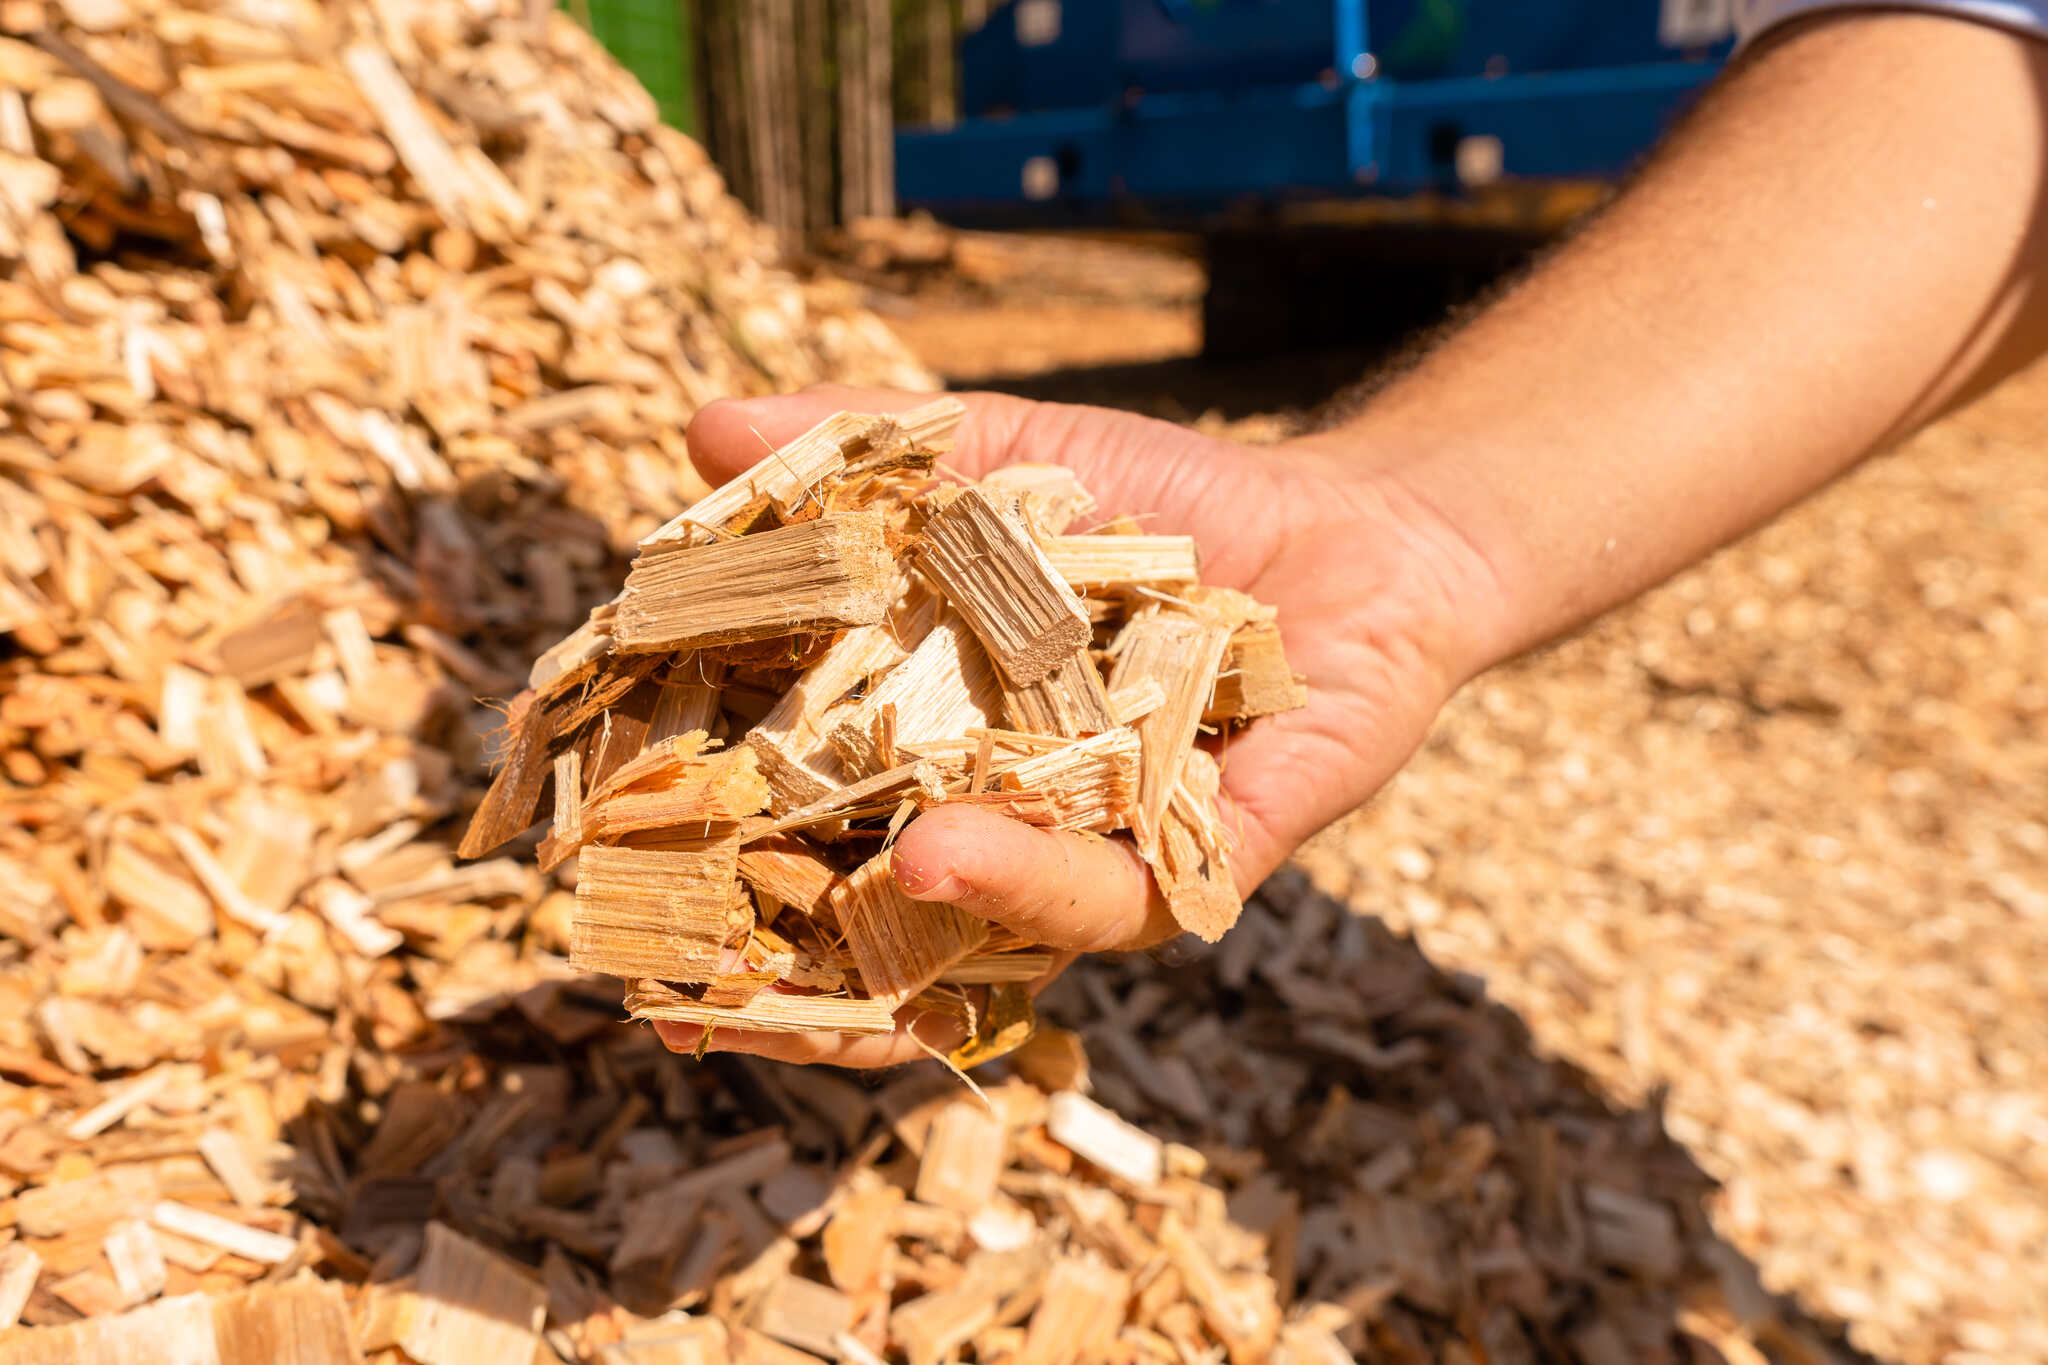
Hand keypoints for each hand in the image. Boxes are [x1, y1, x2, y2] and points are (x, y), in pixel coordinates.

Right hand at [652, 385, 1504, 1066]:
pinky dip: (1028, 880)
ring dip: (893, 928)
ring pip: (985, 942)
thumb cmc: (1162, 503)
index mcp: (930, 751)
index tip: (583, 875)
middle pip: (866, 930)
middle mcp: (1005, 831)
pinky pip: (1112, 897)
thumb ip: (863, 453)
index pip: (790, 820)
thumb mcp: (1003, 458)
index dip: (691, 857)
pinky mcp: (1205, 869)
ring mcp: (1101, 861)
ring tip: (825, 889)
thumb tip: (702, 430)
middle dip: (769, 976)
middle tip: (666, 995)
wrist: (1351, 528)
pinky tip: (947, 854)